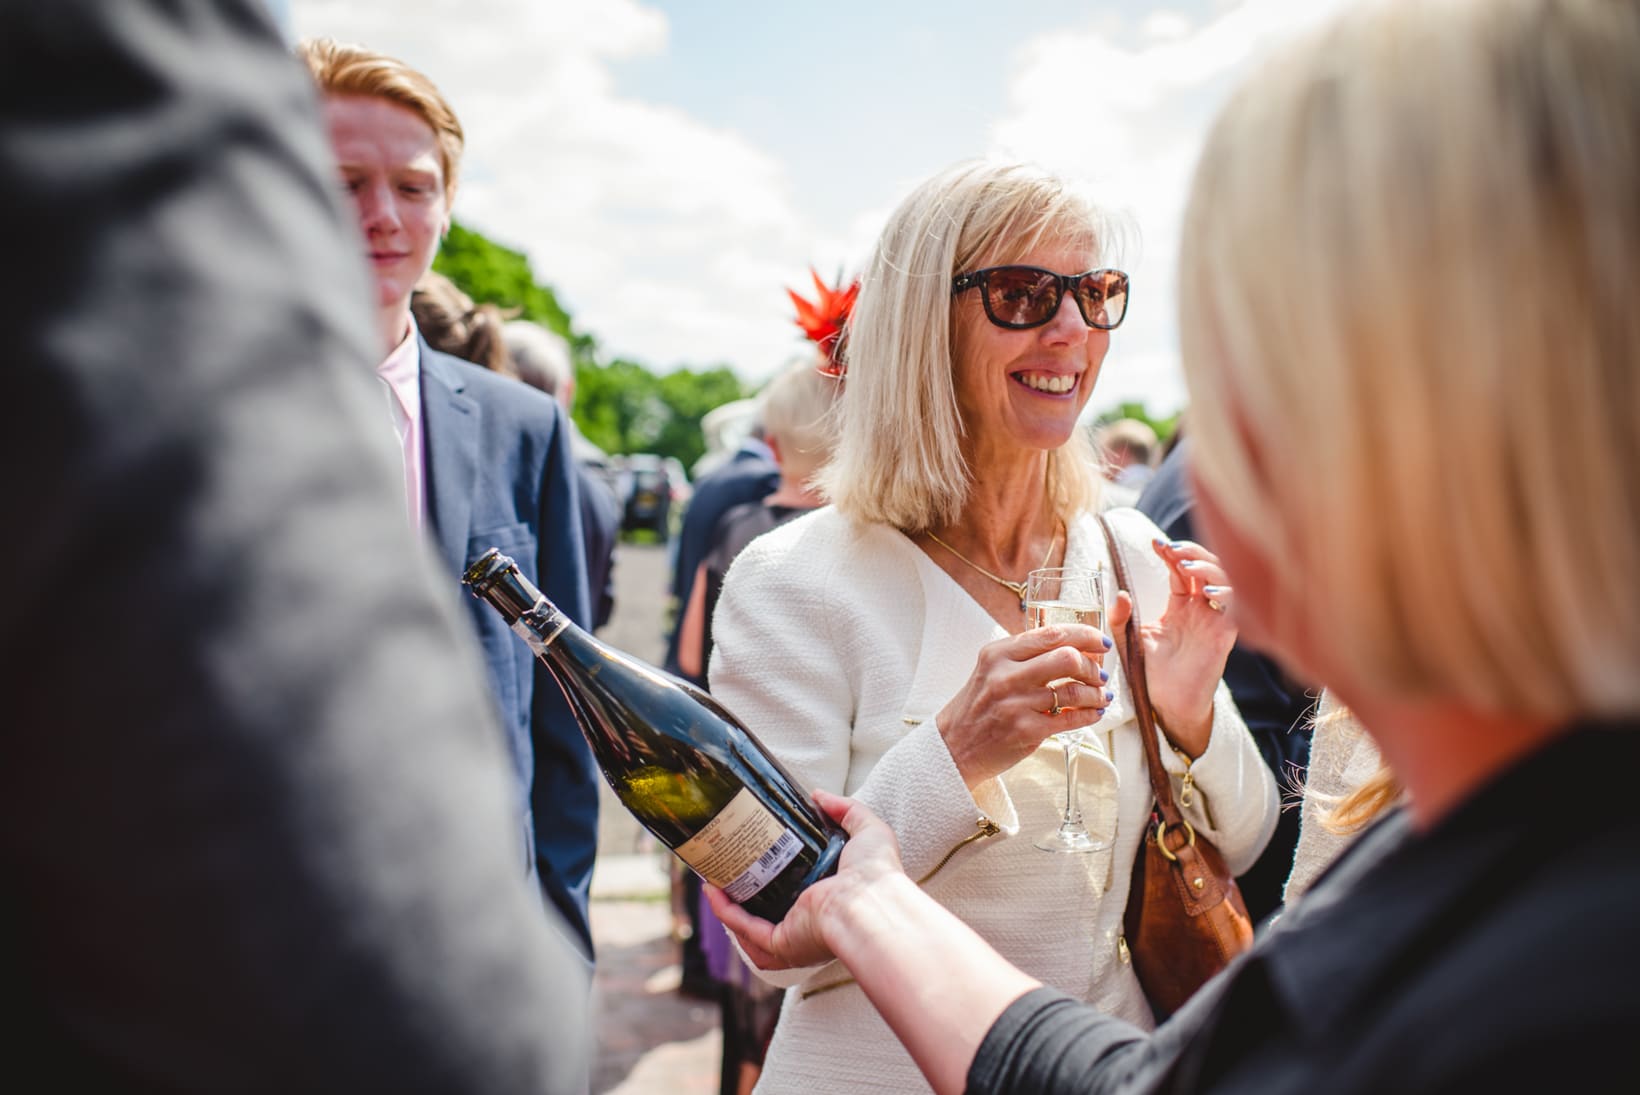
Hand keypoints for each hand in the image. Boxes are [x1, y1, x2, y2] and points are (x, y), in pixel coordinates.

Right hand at [706, 790, 903, 970]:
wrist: (872, 899)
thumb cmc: (877, 873)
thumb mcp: (866, 830)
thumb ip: (846, 810)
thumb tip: (818, 795)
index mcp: (829, 903)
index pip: (797, 899)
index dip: (775, 882)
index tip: (757, 858)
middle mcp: (811, 925)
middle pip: (768, 918)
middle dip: (744, 900)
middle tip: (727, 872)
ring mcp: (795, 937)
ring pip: (752, 931)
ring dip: (729, 911)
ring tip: (713, 884)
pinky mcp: (784, 942)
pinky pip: (748, 931)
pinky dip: (728, 915)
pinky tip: (714, 893)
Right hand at [933, 624, 1113, 786]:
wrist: (954, 747)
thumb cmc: (978, 707)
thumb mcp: (992, 670)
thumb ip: (1025, 656)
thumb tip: (1075, 648)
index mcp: (998, 653)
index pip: (1051, 634)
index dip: (1085, 635)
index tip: (1100, 641)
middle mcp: (1005, 675)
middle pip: (1067, 658)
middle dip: (1092, 666)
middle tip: (1098, 673)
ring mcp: (1016, 704)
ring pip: (1074, 691)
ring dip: (1096, 694)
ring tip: (1100, 696)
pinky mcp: (1026, 730)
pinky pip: (1071, 719)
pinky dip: (1090, 715)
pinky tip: (1094, 713)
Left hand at [1110, 538, 1237, 756]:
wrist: (1167, 704)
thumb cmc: (1150, 673)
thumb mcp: (1129, 640)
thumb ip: (1121, 618)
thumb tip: (1121, 594)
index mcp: (1180, 605)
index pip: (1181, 570)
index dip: (1171, 553)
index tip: (1155, 544)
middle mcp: (1201, 608)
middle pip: (1207, 566)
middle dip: (1191, 552)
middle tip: (1172, 549)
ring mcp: (1215, 618)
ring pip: (1224, 579)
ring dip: (1208, 566)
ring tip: (1185, 565)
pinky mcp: (1226, 633)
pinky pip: (1235, 605)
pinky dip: (1226, 591)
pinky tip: (1207, 591)